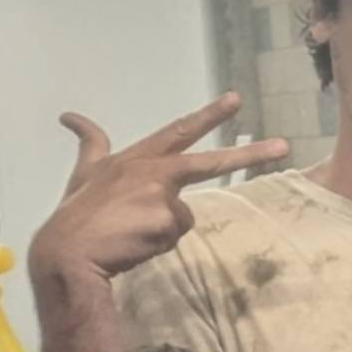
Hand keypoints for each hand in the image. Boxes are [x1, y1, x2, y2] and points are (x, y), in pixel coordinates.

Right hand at [32, 98, 284, 286]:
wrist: (68, 252)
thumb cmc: (77, 214)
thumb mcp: (84, 172)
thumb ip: (90, 144)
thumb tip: (69, 116)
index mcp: (136, 157)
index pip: (179, 130)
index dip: (208, 115)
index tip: (236, 99)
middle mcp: (153, 171)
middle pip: (209, 162)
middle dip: (250, 154)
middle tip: (283, 146)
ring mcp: (162, 196)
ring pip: (182, 215)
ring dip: (162, 228)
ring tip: (130, 231)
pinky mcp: (168, 223)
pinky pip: (175, 237)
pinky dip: (158, 244)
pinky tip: (134, 243)